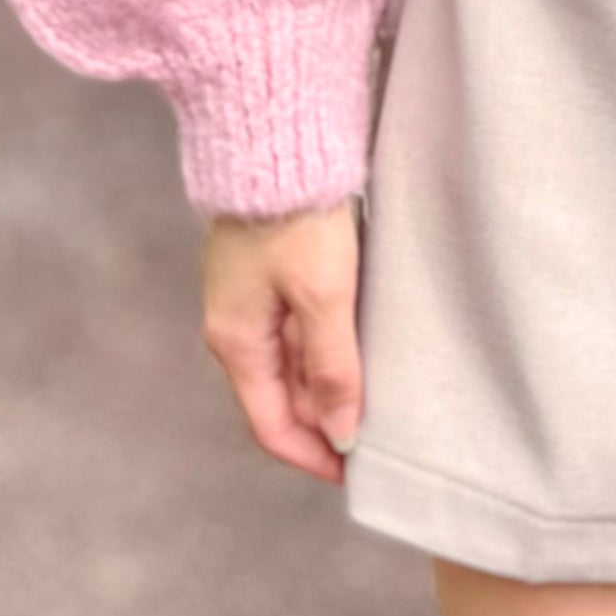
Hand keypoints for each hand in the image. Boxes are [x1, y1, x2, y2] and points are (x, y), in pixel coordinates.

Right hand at [200, 197, 362, 481]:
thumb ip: (332, 367)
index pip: (271, 425)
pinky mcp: (272, 272)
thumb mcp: (322, 296)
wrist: (277, 142)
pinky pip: (297, 330)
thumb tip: (341, 432)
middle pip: (281, 398)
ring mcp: (252, 299)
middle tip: (377, 440)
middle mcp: (237, 327)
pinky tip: (362, 349)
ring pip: (291, 364)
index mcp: (237, 342)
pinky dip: (327, 350)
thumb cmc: (296, 217)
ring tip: (378, 401)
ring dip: (327, 387)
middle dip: (324, 424)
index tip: (354, 473)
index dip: (313, 455)